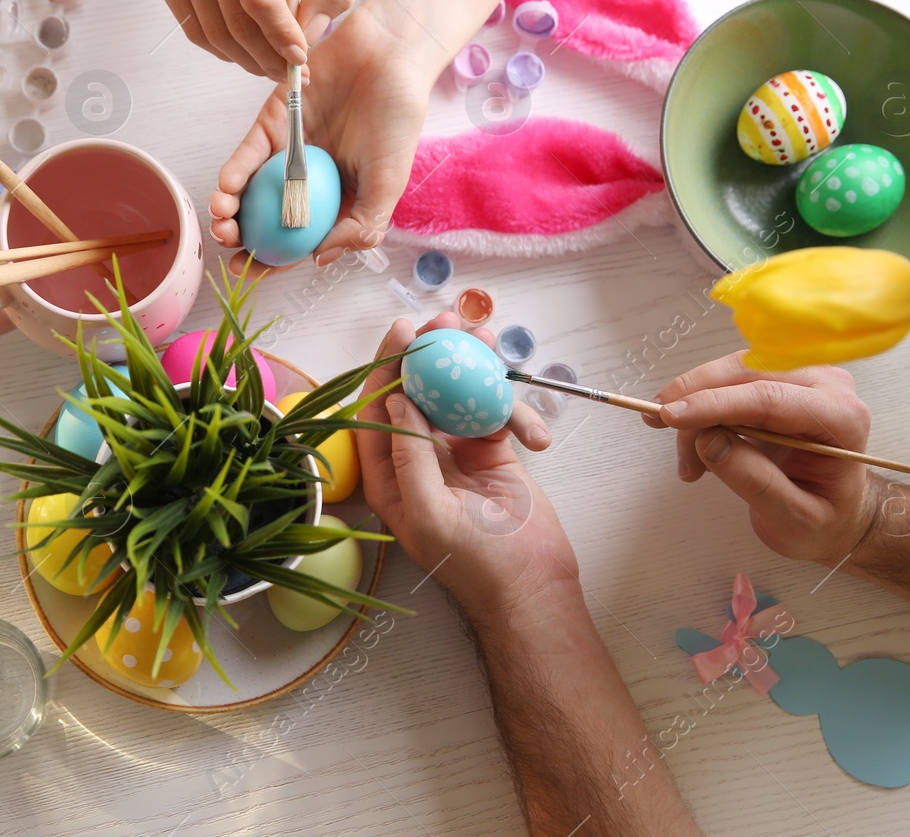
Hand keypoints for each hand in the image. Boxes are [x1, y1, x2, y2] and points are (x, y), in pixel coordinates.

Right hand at [154, 0, 353, 81]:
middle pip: (235, 22)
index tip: (300, 57)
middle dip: (267, 58)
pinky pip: (194, 30)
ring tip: (270, 62)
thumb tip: (305, 37)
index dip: (280, 36)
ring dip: (246, 60)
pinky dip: (223, 51)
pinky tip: (244, 47)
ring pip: (213, 34)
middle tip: (289, 72)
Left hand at [209, 0, 437, 269]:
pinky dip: (235, 172)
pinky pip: (248, 152)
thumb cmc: (398, 119)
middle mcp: (308, 180)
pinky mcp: (274, 122)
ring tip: (224, 221)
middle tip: (232, 246)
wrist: (390, 57)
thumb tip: (319, 259)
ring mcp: (288, 151)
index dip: (273, 260)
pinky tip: (227, 188)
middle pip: (265, 217)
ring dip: (230, 209)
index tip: (252, 272)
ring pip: (250, 189)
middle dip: (242, 237)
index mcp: (336, 200)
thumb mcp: (388, 184)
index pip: (298, 239)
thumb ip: (360, 226)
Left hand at [355, 313, 570, 612]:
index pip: (376, 411)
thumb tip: (396, 401)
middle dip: (430, 354)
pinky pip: (494, 412)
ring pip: (457, 394)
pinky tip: (533, 430)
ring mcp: (456, 453)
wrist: (533, 588)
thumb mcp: (431, 513)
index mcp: (390, 477)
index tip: (402, 332)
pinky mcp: (493, 452)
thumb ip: (411, 457)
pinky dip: (512, 409)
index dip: (385, 368)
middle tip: (447, 320)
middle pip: (417, 393)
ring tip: (487, 340)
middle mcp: (418, 459)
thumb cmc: (476, 563)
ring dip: (473, 367)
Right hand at [644, 352, 879, 562]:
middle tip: (655, 423)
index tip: (669, 415)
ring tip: (688, 463)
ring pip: (730, 374)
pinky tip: (698, 446)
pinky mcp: (780, 380)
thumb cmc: (826, 519)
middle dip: (694, 398)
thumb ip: (755, 482)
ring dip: (696, 409)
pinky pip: (729, 382)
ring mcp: (803, 377)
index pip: (768, 397)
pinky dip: (703, 409)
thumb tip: (709, 442)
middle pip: (745, 373)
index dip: (714, 404)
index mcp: (841, 418)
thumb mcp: (793, 519)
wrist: (840, 512)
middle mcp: (826, 385)